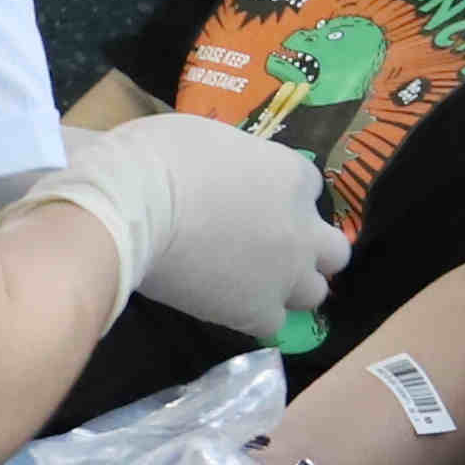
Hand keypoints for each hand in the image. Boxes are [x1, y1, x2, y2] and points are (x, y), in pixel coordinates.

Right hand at [31, 112, 347, 332]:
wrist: (131, 206)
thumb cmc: (159, 158)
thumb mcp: (209, 139)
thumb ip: (233, 164)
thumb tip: (218, 172)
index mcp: (292, 175)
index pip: (309, 191)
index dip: (284, 201)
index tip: (256, 205)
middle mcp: (302, 226)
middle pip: (333, 250)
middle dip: (309, 252)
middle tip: (273, 252)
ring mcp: (285, 272)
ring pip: (314, 292)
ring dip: (291, 289)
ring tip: (254, 287)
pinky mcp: (258, 310)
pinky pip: (275, 325)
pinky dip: (257, 318)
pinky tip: (231, 309)